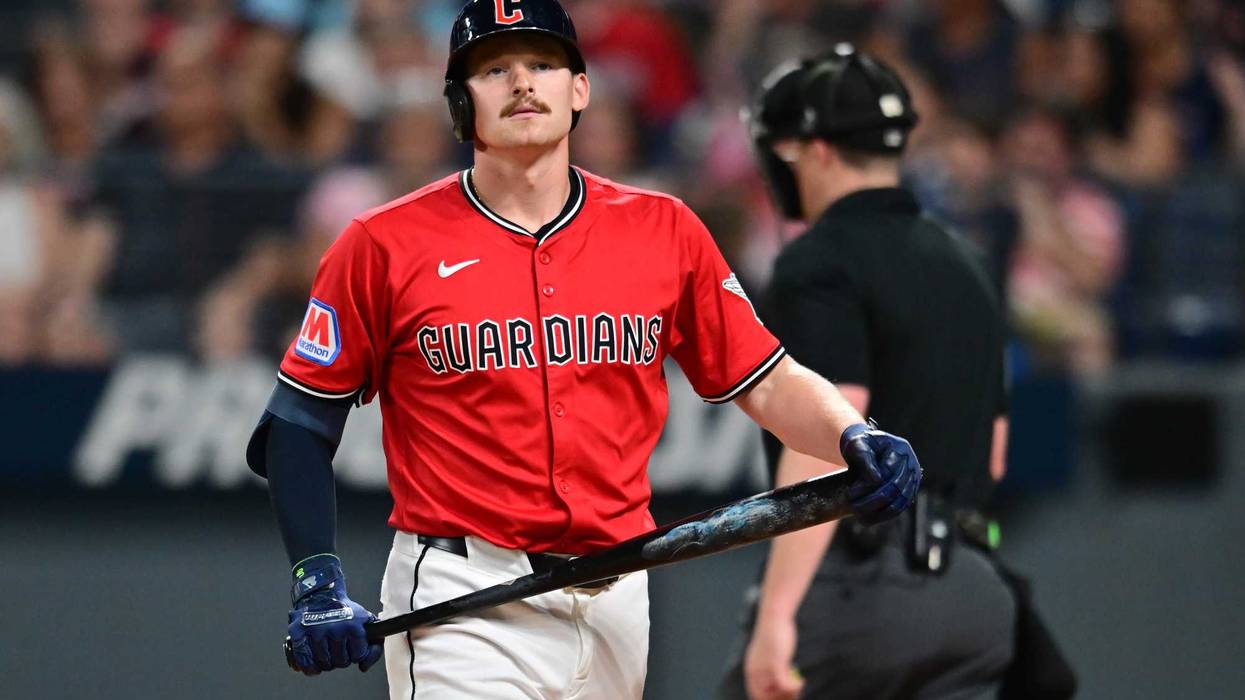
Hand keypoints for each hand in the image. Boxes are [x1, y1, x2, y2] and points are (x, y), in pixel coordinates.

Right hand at [286, 555, 383, 674]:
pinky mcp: (299, 632)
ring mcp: (315, 631)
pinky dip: (309, 666)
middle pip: (341, 662)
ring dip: (326, 661)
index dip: (355, 653)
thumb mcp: (367, 622)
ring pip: (324, 664)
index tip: (352, 645)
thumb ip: (375, 646)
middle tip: (338, 646)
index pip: (357, 656)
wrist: (323, 594)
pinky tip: (313, 664)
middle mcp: (334, 628)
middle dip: (341, 658)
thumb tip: (363, 667)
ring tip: (327, 649)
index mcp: (353, 626)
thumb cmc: (345, 611)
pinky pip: (304, 661)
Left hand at [744, 613, 804, 699]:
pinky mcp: (774, 664)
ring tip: (800, 687)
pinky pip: (784, 685)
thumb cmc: (775, 633)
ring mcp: (763, 669)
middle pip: (767, 698)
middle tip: (796, 694)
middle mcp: (754, 673)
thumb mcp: (772, 654)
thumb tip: (782, 682)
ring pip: (777, 693)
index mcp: (751, 671)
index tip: (786, 697)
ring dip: (791, 694)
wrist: (774, 617)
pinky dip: (795, 686)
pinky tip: (802, 682)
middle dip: (783, 698)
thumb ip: (774, 668)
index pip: (757, 696)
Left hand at [840, 422, 920, 525]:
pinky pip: (900, 507)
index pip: (886, 472)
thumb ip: (865, 459)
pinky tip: (867, 520)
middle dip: (872, 501)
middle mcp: (911, 463)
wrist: (867, 447)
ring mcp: (913, 478)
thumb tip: (876, 480)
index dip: (867, 485)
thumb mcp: (858, 445)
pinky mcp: (910, 490)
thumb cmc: (860, 444)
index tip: (849, 494)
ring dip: (880, 513)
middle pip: (895, 487)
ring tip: (860, 518)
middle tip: (853, 508)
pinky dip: (885, 516)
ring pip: (900, 501)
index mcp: (900, 448)